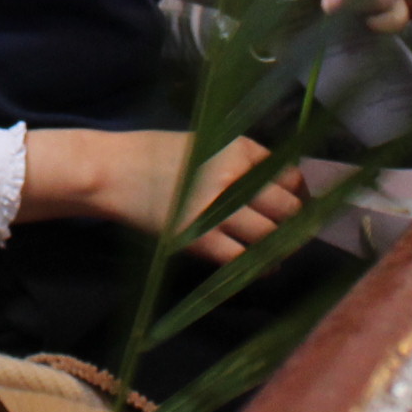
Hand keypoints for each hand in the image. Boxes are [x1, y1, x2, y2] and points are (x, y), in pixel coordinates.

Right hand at [23, 128, 299, 263]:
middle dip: (294, 224)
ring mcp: (217, 210)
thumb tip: (281, 186)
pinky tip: (257, 267)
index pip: (290, 176)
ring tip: (276, 253)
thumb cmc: (157, 154)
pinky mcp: (198, 238)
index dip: (298, 194)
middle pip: (288, 209)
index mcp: (238, 149)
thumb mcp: (206, 144)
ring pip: (270, 237)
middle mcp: (234, 177)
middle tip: (290, 233)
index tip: (294, 204)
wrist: (112, 171)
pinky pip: (241, 260)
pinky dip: (255, 267)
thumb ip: (242, 161)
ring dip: (279, 248)